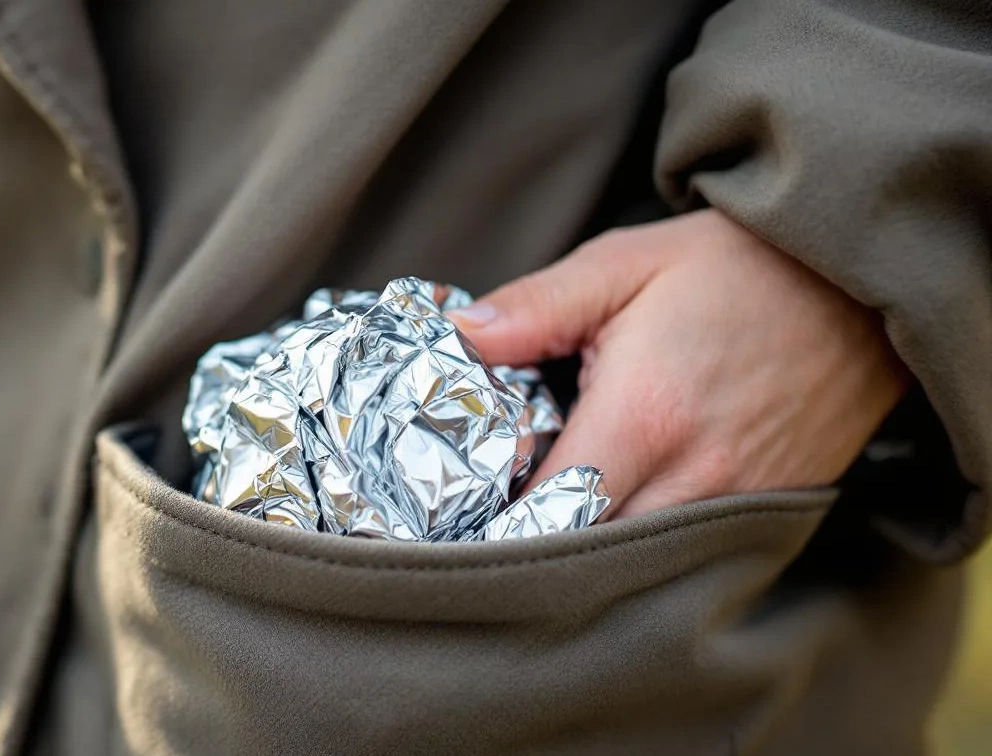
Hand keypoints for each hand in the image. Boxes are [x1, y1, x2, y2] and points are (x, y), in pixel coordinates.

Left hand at [449, 210, 907, 519]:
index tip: (462, 510)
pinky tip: (617, 512)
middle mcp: (694, 477)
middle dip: (538, 546)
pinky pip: (690, 559)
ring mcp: (738, 505)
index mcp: (643, 415)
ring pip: (639, 568)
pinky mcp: (770, 513)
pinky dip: (646, 549)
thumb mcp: (624, 263)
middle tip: (496, 519)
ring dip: (591, 554)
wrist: (859, 284)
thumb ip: (537, 306)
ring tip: (551, 517)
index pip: (548, 510)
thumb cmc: (735, 268)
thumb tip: (461, 340)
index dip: (498, 520)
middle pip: (590, 555)